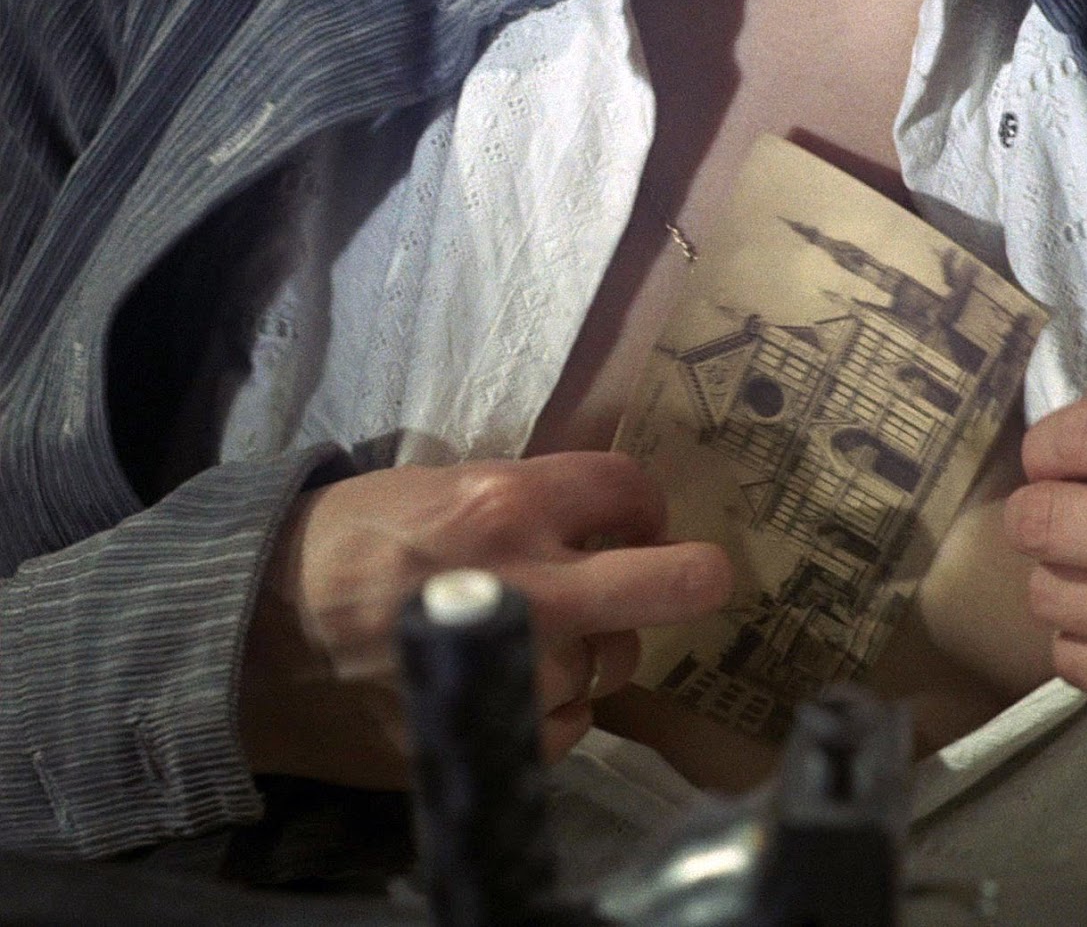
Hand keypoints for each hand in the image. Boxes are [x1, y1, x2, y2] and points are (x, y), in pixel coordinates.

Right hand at [240, 451, 731, 787]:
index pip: (629, 489)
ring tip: (544, 637)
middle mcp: (531, 583)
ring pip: (616, 658)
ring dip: (595, 646)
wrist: (253, 644)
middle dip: (697, 575)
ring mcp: (521, 667)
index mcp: (506, 504)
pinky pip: (573, 721)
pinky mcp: (498, 733)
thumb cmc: (336, 549)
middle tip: (700, 576)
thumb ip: (519, 499)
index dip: (643, 503)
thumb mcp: (427, 486)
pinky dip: (554, 706)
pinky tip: (513, 686)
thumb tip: (594, 518)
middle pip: (674, 583)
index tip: (637, 519)